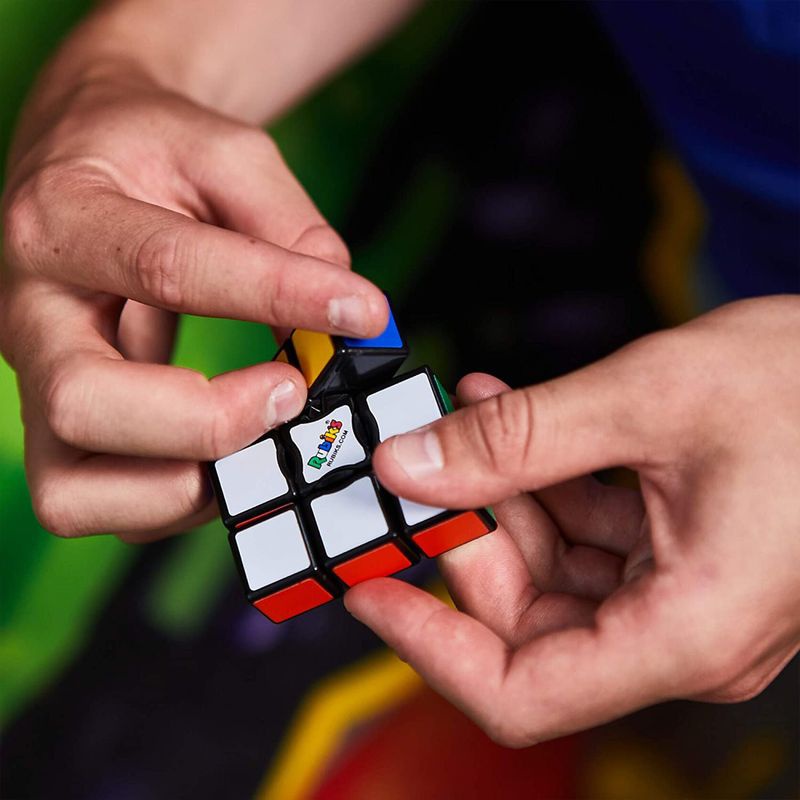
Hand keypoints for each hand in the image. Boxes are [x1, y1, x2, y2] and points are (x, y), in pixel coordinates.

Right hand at [0, 67, 386, 540]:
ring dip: (187, 486)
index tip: (363, 310)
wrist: (88, 168)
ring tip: (264, 437)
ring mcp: (37, 386)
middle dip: (209, 422)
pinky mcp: (60, 432)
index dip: (275, 294)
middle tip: (291, 393)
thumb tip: (345, 317)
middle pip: (85, 405)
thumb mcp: (224, 155)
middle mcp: (30, 314)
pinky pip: (102, 505)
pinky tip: (232, 456)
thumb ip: (289, 228)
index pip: (166, 269)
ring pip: (73, 490)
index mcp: (66, 220)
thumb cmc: (152, 159)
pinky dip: (175, 502)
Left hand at [347, 296, 799, 744]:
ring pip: (552, 571)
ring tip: (471, 416)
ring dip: (503, 494)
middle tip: (422, 461)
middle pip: (525, 619)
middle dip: (467, 535)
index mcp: (686, 631)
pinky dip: (545, 482)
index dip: (427, 646)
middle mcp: (683, 632)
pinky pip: (590, 535)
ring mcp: (684, 595)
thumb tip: (412, 464)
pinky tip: (514, 417)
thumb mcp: (647, 400)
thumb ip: (518, 438)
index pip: (518, 693)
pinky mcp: (684, 554)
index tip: (372, 585)